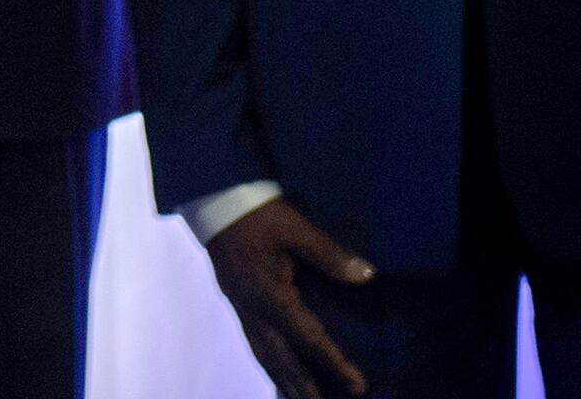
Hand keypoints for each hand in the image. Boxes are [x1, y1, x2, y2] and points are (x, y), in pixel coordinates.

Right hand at [205, 197, 372, 398]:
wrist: (213, 200)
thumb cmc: (256, 213)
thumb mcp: (294, 227)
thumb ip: (329, 254)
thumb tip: (366, 275)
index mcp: (269, 292)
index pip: (308, 336)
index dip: (334, 362)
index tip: (358, 385)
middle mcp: (252, 308)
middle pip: (280, 357)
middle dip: (303, 386)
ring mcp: (240, 307)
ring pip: (263, 353)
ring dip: (283, 380)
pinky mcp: (235, 301)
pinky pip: (254, 341)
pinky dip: (268, 362)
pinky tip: (276, 369)